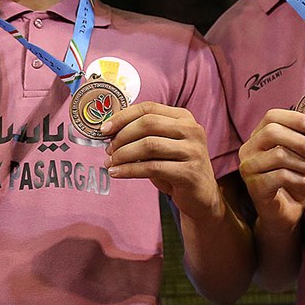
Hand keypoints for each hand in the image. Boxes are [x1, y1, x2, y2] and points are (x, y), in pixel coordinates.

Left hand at [102, 101, 218, 219]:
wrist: (200, 196)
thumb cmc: (175, 167)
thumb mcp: (162, 145)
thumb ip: (143, 134)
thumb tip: (109, 131)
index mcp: (183, 117)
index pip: (148, 108)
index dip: (123, 116)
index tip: (104, 129)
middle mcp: (191, 130)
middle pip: (148, 124)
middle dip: (122, 136)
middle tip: (108, 150)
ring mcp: (193, 151)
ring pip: (149, 146)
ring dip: (124, 154)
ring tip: (110, 163)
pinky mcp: (189, 172)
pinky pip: (152, 168)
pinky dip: (130, 170)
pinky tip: (117, 173)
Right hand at [238, 109, 304, 232]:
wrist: (287, 211)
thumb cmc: (294, 179)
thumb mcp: (302, 154)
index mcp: (258, 137)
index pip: (271, 116)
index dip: (294, 118)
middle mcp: (248, 150)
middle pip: (272, 132)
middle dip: (300, 141)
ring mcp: (248, 168)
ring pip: (279, 154)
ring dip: (302, 163)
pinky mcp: (254, 186)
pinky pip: (281, 175)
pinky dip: (298, 178)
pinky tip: (301, 182)